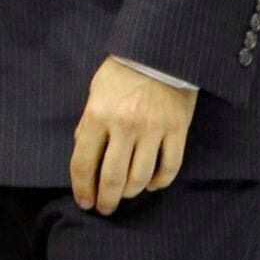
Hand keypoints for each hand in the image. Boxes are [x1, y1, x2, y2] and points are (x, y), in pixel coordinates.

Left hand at [71, 56, 198, 214]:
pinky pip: (169, 167)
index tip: (85, 202)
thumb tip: (82, 150)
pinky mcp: (177, 130)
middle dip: (107, 200)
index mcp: (98, 116)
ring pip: (141, 178)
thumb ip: (88, 124)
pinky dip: (159, 182)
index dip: (82, 189)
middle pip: (113, 178)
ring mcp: (153, 129)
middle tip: (105, 208)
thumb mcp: (95, 92)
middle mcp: (124, 126)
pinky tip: (151, 184)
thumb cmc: (122, 72)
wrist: (159, 51)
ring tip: (126, 194)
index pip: (84, 164)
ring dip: (131, 192)